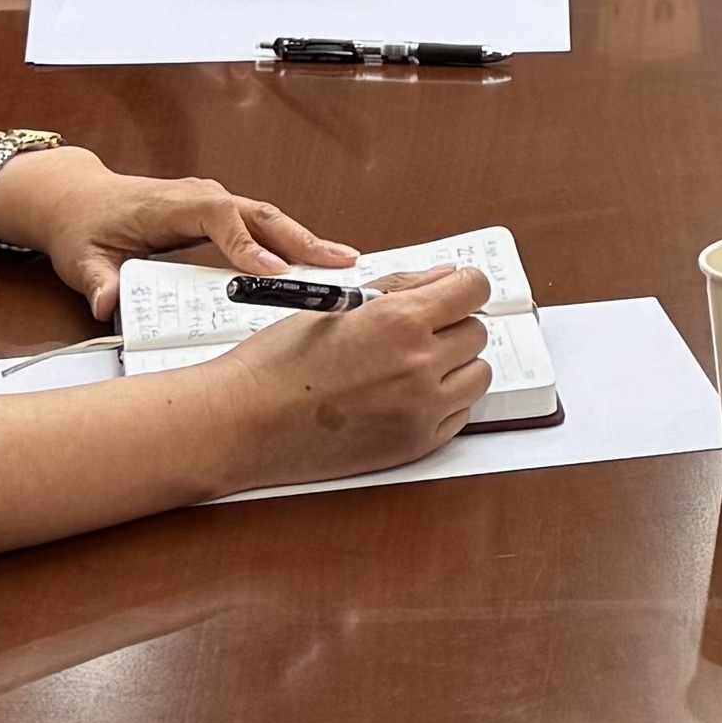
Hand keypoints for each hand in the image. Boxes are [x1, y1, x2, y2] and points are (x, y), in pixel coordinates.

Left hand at [0, 147, 357, 311]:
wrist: (79, 198)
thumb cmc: (85, 224)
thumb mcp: (81, 257)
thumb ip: (96, 281)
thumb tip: (106, 302)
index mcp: (170, 204)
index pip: (219, 217)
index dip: (248, 244)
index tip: (273, 271)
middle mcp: (200, 197)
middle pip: (259, 214)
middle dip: (301, 240)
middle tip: (339, 264)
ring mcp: (214, 202)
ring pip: (269, 218)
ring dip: (307, 241)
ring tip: (346, 264)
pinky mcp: (221, 214)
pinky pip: (263, 225)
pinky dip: (293, 242)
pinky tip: (318, 262)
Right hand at [204, 265, 493, 486]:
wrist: (244, 422)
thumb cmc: (278, 362)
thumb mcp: (338, 305)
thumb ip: (400, 288)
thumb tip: (444, 277)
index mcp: (399, 319)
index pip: (473, 289)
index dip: (462, 288)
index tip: (452, 294)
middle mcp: (418, 363)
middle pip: (477, 332)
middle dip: (452, 327)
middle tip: (416, 333)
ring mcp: (420, 409)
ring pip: (477, 376)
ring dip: (455, 367)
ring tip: (411, 367)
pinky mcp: (415, 445)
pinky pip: (459, 416)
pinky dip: (443, 404)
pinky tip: (404, 397)